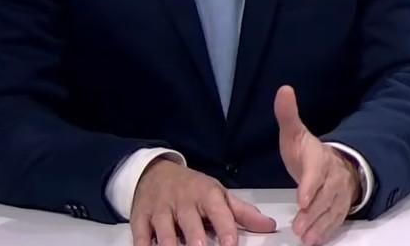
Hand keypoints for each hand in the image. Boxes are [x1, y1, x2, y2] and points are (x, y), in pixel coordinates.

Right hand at [130, 158, 275, 245]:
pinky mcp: (140, 217)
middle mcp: (184, 201)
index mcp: (207, 194)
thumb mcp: (219, 195)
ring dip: (170, 244)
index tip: (231, 245)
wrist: (155, 172)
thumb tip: (269, 226)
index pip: (219, 212)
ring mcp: (160, 209)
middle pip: (190, 223)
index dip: (226, 229)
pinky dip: (144, 245)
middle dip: (196, 239)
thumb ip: (243, 213)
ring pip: (164, 230)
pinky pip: (141, 234)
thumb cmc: (193, 188)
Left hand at [275, 85, 361, 245]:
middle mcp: (333, 177)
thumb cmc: (309, 152)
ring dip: (319, 224)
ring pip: (331, 209)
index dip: (309, 186)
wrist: (337, 163)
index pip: (315, 172)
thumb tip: (283, 89)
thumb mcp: (296, 133)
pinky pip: (336, 219)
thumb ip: (288, 115)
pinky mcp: (340, 207)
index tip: (300, 200)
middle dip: (313, 211)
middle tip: (299, 226)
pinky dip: (327, 230)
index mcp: (320, 158)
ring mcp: (338, 194)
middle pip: (324, 195)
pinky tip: (315, 240)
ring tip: (306, 238)